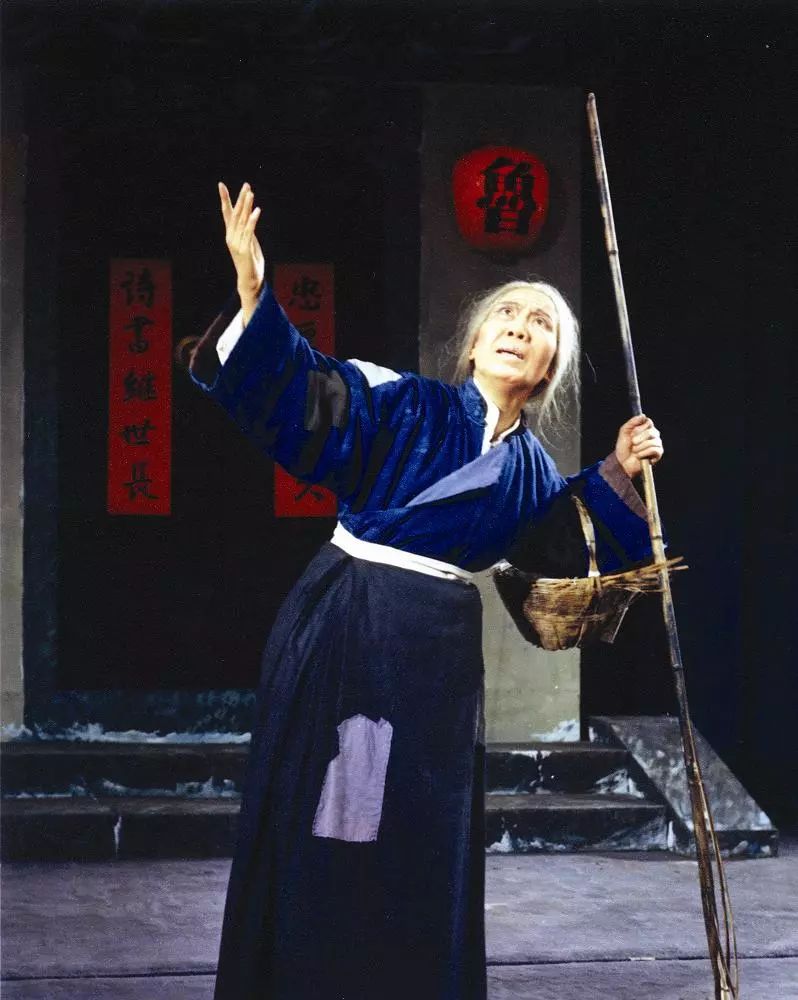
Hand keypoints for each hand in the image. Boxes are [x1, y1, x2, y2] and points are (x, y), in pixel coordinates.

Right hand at [219, 181, 264, 306]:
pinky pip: (249, 232)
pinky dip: (253, 221)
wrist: (250, 281)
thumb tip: (250, 215)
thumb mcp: (250, 243)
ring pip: (242, 221)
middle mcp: (231, 237)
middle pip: (235, 214)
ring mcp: (236, 243)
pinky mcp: (244, 250)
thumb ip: (248, 230)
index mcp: (231, 234)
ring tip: (250, 193)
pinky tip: (256, 211)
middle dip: (240, 199)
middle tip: (246, 185)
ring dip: (246, 206)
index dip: (225, 199)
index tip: (221, 185)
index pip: (227, 213)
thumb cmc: (251, 262)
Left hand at [614, 414, 663, 477]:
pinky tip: (638, 455)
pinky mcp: (658, 454)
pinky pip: (654, 449)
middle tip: (632, 443)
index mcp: (646, 428)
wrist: (622, 462)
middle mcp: (654, 435)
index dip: (639, 428)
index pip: (648, 422)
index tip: (631, 434)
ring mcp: (657, 444)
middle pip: (651, 431)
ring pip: (652, 441)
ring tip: (634, 451)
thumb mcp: (624, 432)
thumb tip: (643, 415)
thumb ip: (632, 422)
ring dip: (639, 447)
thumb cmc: (623, 447)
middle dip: (638, 438)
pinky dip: (643, 452)